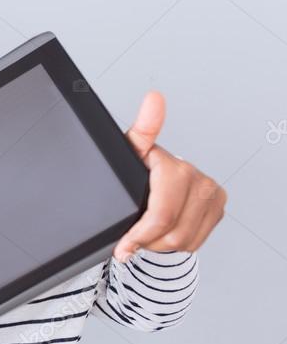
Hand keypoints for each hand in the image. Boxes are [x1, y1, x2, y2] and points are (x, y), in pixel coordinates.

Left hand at [114, 91, 226, 261]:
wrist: (160, 183)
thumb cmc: (141, 167)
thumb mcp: (131, 152)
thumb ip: (142, 130)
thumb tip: (155, 98)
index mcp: (174, 167)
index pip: (159, 214)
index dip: (140, 233)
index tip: (125, 246)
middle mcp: (197, 179)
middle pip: (169, 231)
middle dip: (146, 239)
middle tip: (130, 236)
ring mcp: (211, 194)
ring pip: (182, 240)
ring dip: (159, 243)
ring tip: (147, 229)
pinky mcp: (218, 208)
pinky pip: (195, 242)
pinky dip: (175, 243)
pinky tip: (164, 228)